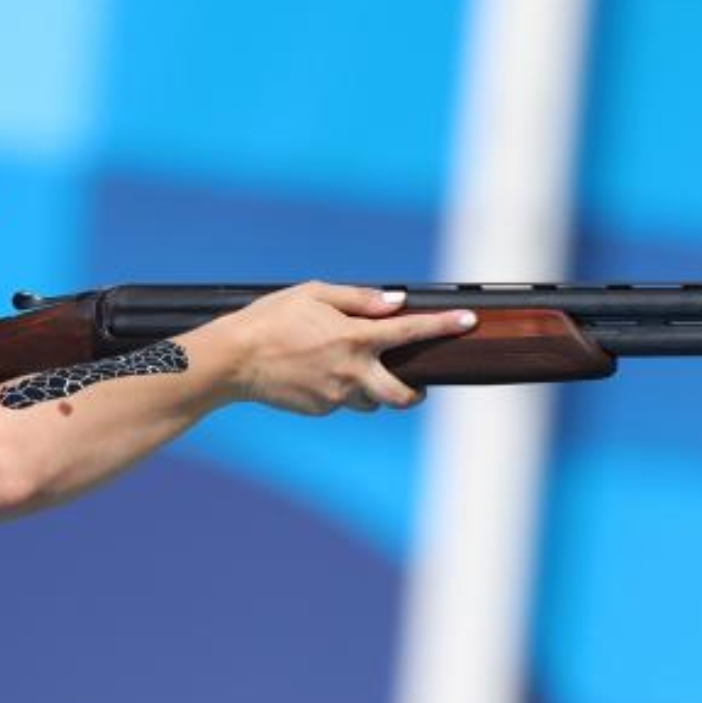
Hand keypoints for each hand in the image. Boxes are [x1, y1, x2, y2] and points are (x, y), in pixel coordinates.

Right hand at [213, 284, 475, 415]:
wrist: (232, 360)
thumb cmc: (271, 318)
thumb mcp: (315, 293)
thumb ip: (359, 298)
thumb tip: (396, 302)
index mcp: (354, 337)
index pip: (411, 332)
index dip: (443, 326)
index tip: (469, 322)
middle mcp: (351, 372)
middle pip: (403, 395)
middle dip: (416, 392)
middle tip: (417, 384)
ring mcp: (336, 396)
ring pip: (371, 401)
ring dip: (373, 389)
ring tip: (350, 370)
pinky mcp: (320, 409)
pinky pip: (342, 402)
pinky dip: (340, 390)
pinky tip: (316, 374)